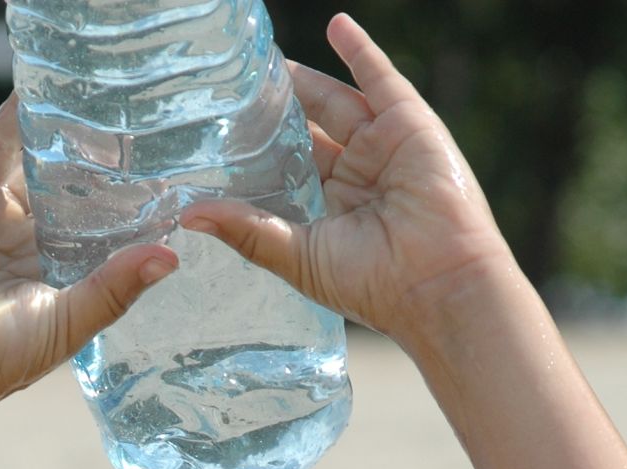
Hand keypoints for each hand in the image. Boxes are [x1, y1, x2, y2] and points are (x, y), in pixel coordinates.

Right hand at [0, 95, 177, 416]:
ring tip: (106, 91)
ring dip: (65, 128)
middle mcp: (30, 240)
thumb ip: (116, 286)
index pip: (102, 227)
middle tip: (147, 123)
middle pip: (73, 186)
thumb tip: (171, 256)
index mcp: (59, 274)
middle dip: (103, 158)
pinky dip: (19, 111)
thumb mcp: (70, 323)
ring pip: (39, 158)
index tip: (174, 177)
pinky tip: (45, 82)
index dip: (133, 203)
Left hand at [180, 14, 512, 346]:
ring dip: (304, 83)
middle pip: (308, 133)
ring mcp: (382, 148)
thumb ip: (248, 230)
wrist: (436, 280)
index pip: (288, 172)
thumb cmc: (372, 284)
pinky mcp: (407, 124)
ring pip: (334, 104)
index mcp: (330, 212)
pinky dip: (359, 51)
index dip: (258, 155)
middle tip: (237, 92)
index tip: (219, 140)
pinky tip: (335, 26)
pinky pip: (379, 78)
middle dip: (276, 113)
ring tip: (269, 64)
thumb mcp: (298, 257)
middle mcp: (356, 178)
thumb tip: (189, 215)